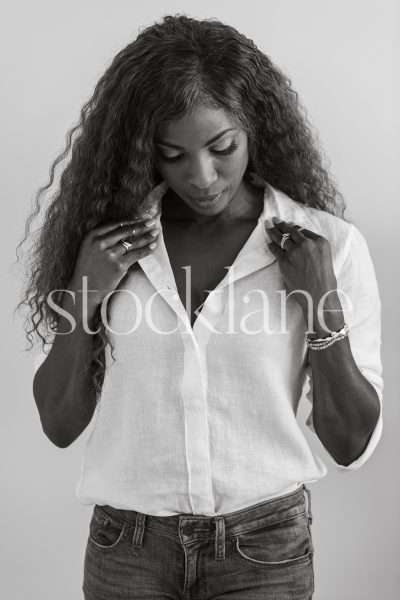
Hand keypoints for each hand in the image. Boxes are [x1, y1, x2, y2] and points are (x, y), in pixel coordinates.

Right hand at [69, 181, 167, 309]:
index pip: (115, 224)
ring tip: (156, 233)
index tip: (140, 218)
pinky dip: (147, 250)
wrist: (85, 289)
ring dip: (147, 237)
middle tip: (153, 222)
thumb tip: (124, 229)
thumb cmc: (88, 269)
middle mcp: (100, 243)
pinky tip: (154, 246)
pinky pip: (136, 254)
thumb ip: (101, 238)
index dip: (130, 221)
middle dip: (142, 225)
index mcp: (92, 236)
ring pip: (133, 242)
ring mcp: (110, 254)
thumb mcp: (88, 248)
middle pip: (126, 231)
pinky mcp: (118, 266)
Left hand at [265, 218, 340, 321]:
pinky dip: (271, 245)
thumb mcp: (326, 259)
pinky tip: (269, 242)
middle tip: (274, 220)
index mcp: (320, 242)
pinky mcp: (284, 261)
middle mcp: (307, 244)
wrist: (318, 296)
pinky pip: (276, 250)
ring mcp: (294, 252)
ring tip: (268, 225)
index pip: (303, 230)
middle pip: (291, 231)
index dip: (294, 227)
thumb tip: (302, 245)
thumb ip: (315, 249)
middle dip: (281, 224)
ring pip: (281, 237)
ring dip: (273, 230)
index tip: (289, 225)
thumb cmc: (326, 281)